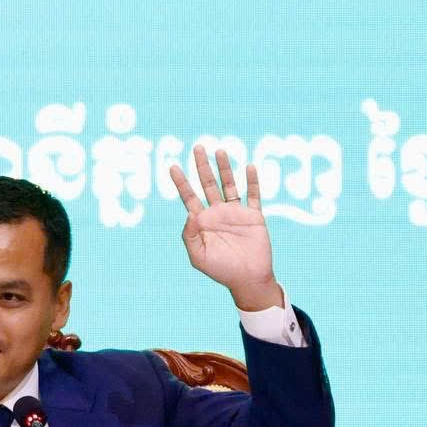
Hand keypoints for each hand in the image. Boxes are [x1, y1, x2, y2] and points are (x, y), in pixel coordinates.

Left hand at [168, 146, 282, 310]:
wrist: (248, 279)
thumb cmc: (221, 270)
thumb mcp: (198, 257)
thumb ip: (190, 236)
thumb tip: (190, 214)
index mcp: (203, 222)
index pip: (189, 197)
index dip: (181, 182)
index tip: (172, 166)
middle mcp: (218, 213)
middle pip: (208, 184)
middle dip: (202, 166)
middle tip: (198, 147)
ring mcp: (236, 213)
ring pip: (229, 184)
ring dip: (225, 168)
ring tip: (220, 151)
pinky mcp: (254, 216)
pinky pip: (254, 195)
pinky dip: (252, 182)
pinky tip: (249, 167)